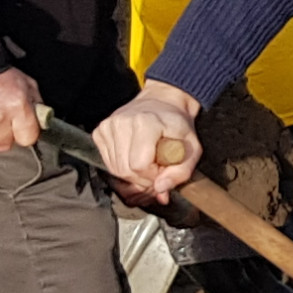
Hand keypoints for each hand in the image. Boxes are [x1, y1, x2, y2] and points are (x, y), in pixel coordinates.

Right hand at [91, 81, 205, 200]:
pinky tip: (134, 155)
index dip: (154, 175)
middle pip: (125, 170)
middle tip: (157, 167)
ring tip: (148, 160)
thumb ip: (181, 172)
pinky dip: (123, 165)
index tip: (164, 168)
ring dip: (133, 173)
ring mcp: (107, 126)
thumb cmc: (177, 125)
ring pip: (115, 169)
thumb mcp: (192, 148)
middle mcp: (121, 122)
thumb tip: (160, 189)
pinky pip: (108, 162)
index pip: (140, 166)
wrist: (162, 102)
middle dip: (144, 177)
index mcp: (145, 122)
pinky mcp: (100, 132)